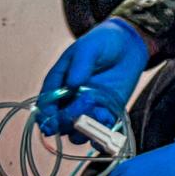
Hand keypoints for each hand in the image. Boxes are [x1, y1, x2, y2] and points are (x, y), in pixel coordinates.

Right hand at [37, 18, 148, 138]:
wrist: (129, 44)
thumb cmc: (103, 42)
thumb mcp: (89, 47)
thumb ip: (81, 64)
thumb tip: (72, 84)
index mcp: (58, 84)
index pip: (46, 104)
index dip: (46, 115)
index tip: (52, 120)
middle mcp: (70, 100)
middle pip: (60, 122)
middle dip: (66, 122)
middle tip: (77, 114)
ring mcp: (88, 109)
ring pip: (78, 130)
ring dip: (83, 130)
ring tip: (96, 117)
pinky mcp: (106, 113)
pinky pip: (100, 130)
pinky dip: (101, 134)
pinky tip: (107, 127)